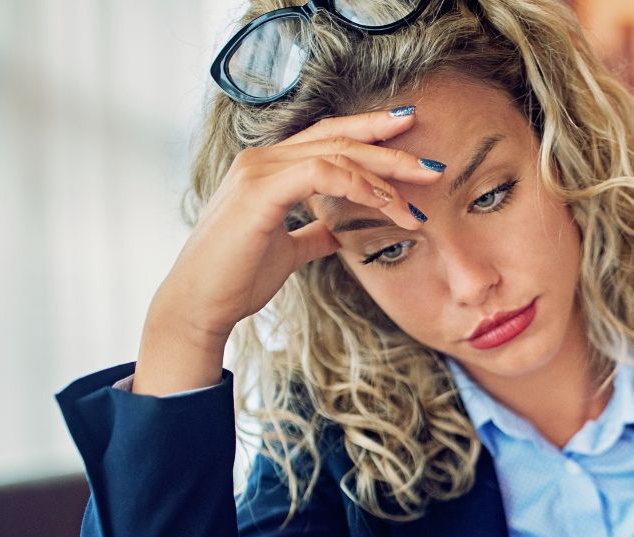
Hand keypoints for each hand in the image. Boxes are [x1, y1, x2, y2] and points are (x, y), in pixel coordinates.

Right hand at [134, 106, 440, 394]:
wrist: (201, 305)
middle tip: (432, 163)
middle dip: (390, 147)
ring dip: (384, 174)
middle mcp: (262, 160)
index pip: (327, 137)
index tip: (409, 139)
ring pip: (336, 152)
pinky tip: (385, 205)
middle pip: (338, 137)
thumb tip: (340, 232)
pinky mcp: (260, 192)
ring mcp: (259, 171)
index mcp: (269, 168)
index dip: (369, 134)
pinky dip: (359, 186)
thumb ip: (314, 233)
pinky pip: (322, 173)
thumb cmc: (237, 278)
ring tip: (416, 200)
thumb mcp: (288, 251)